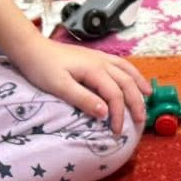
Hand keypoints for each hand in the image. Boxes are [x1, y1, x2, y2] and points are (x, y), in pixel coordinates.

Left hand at [13, 37, 147, 125]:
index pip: (115, 95)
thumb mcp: (59, 86)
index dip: (119, 114)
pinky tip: (132, 78)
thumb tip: (105, 112)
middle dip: (136, 102)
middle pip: (127, 83)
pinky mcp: (94, 56)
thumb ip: (83, 99)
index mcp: (94, 70)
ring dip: (139, 84)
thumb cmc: (42, 68)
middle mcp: (101, 62)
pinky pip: (120, 64)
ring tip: (149, 96)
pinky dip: (131, 72)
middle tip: (141, 121)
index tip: (117, 132)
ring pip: (127, 70)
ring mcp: (99, 57)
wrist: (31, 48)